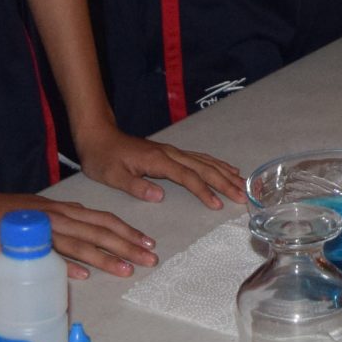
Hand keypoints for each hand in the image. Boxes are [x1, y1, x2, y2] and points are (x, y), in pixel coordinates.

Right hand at [0, 187, 159, 280]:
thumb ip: (62, 224)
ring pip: (80, 243)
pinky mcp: (23, 243)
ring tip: (128, 270)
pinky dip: (67, 264)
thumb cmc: (3, 213)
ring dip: (106, 258)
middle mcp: (58, 217)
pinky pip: (48, 255)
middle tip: (150, 259)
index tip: (147, 243)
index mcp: (63, 211)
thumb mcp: (40, 213)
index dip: (127, 231)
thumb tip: (83, 238)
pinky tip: (84, 276)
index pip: (103, 219)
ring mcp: (41, 229)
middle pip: (100, 231)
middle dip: (128, 246)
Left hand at [76, 124, 244, 209]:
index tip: (218, 205)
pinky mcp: (171, 153)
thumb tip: (160, 196)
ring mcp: (172, 152)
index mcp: (157, 160)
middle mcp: (169, 154)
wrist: (97, 136)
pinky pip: (199, 158)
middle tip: (243, 196)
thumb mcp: (112, 176)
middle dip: (224, 182)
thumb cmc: (103, 158)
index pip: (187, 177)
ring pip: (204, 162)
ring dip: (225, 173)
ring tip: (243, 184)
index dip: (204, 191)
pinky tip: (227, 169)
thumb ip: (136, 186)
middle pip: (203, 168)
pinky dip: (216, 164)